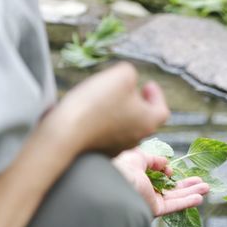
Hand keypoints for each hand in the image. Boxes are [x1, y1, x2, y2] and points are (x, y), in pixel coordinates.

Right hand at [49, 62, 169, 155]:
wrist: (64, 134)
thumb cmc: (97, 103)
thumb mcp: (122, 75)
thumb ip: (131, 73)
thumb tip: (129, 78)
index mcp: (148, 122)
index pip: (162, 110)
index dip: (157, 96)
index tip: (147, 84)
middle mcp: (136, 138)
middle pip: (144, 120)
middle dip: (138, 103)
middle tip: (129, 91)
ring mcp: (116, 148)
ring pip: (125, 128)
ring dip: (120, 113)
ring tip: (108, 99)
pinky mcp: (97, 153)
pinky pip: (105, 135)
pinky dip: (103, 122)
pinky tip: (91, 111)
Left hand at [113, 148, 209, 216]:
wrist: (113, 182)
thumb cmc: (121, 166)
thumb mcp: (138, 156)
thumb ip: (154, 159)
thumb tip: (167, 165)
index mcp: (137, 178)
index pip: (156, 178)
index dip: (168, 174)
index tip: (172, 170)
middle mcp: (144, 191)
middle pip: (170, 189)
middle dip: (186, 185)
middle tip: (200, 181)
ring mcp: (149, 202)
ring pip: (175, 198)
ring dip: (192, 193)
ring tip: (207, 187)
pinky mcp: (153, 210)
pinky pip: (173, 206)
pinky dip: (187, 202)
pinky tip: (200, 198)